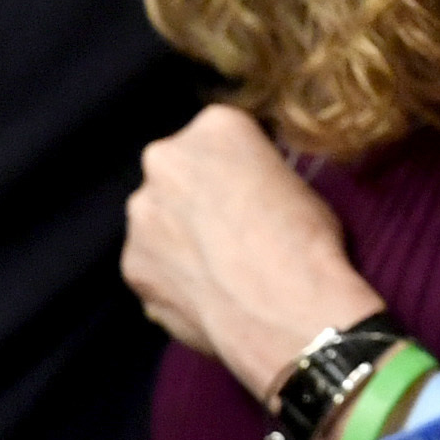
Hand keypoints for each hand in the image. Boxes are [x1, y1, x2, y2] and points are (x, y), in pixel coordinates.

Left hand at [124, 103, 385, 400]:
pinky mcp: (132, 264)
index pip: (219, 139)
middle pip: (176, 173)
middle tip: (229, 234)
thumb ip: (253, 178)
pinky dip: (172, 278)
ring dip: (178, 238)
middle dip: (195, 198)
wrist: (287, 311)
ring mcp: (141, 214)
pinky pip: (151, 266)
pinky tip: (206, 296)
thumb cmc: (307, 245)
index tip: (251, 195)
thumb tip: (243, 195)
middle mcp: (164, 160)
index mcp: (215, 127)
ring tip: (219, 272)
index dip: (237, 171)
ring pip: (157, 221)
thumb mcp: (296, 186)